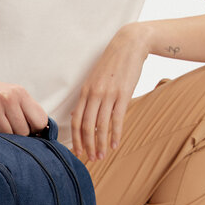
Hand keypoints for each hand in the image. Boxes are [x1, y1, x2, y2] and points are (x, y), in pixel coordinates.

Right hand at [0, 69, 48, 136]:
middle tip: (4, 129)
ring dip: (1, 137)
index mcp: (19, 92)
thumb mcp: (8, 96)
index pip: (40, 121)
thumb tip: (42, 133)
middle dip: (16, 136)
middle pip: (24, 132)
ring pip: (8, 135)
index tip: (28, 134)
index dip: (35, 131)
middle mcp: (8, 96)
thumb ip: (25, 110)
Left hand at [71, 24, 150, 159]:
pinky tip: (116, 145)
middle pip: (86, 126)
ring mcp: (108, 94)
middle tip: (91, 159)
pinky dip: (116, 134)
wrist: (129, 46)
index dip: (76, 138)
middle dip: (87, 145)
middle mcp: (94, 94)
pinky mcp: (123, 94)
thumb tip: (82, 115)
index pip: (76, 120)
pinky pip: (117, 119)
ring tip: (102, 156)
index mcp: (85, 91)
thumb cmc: (112, 65)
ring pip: (101, 125)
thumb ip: (89, 97)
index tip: (78, 152)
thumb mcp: (95, 80)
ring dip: (101, 144)